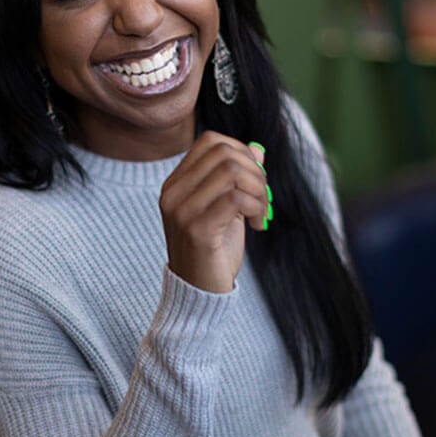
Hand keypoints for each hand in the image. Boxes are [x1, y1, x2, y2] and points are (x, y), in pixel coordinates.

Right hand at [159, 132, 268, 292]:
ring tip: (260, 213)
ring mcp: (182, 211)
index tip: (255, 179)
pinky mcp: (196, 230)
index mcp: (175, 185)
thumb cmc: (214, 251)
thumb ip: (237, 180)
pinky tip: (257, 226)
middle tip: (262, 199)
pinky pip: (236, 199)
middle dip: (255, 172)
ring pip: (232, 172)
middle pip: (224, 153)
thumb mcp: (227, 209)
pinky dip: (256, 208)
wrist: (199, 294)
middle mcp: (173, 193)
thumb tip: (258, 150)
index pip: (211, 142)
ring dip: (259, 191)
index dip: (242, 152)